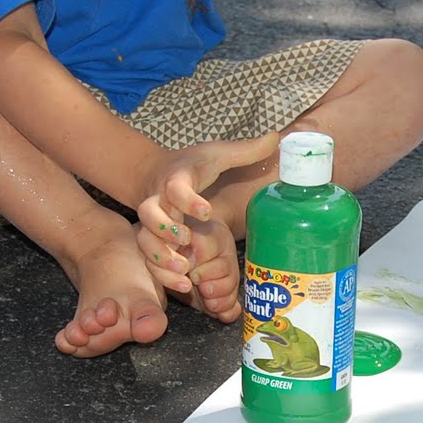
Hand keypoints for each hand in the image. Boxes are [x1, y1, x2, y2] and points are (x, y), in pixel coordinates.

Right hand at [135, 132, 278, 292]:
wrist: (155, 172)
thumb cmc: (192, 165)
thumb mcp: (217, 154)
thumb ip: (247, 149)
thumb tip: (277, 138)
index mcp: (176, 178)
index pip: (176, 187)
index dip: (188, 200)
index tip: (207, 211)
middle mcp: (158, 200)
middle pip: (149, 214)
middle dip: (165, 230)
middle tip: (187, 241)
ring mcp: (152, 221)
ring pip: (145, 240)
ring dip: (161, 257)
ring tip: (184, 272)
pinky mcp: (151, 238)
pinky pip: (148, 257)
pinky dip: (162, 272)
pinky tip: (183, 285)